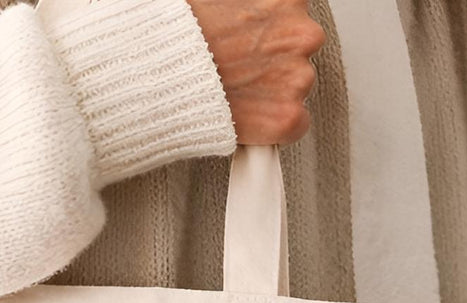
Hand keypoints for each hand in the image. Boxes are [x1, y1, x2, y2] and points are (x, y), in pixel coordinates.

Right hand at [187, 0, 324, 144]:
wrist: (164, 74)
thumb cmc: (184, 36)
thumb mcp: (220, 0)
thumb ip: (248, 6)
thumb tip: (245, 14)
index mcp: (287, 1)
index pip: (295, 16)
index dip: (271, 32)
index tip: (254, 41)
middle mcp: (302, 37)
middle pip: (299, 51)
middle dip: (274, 60)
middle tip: (241, 67)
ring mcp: (299, 78)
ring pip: (297, 87)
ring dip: (273, 90)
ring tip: (237, 89)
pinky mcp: (289, 117)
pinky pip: (295, 124)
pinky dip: (274, 125)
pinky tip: (249, 115)